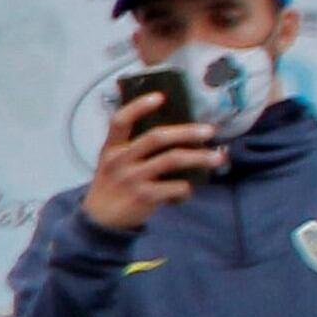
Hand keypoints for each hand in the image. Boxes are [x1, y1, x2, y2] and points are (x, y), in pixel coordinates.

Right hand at [76, 92, 220, 235]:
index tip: (160, 96)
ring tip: (217, 157)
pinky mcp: (143, 197)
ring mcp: (131, 178)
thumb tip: (173, 134)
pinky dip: (187, 188)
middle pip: (157, 137)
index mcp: (111, 148)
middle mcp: (120, 160)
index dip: (139, 106)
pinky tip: (188, 189)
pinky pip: (175, 187)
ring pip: (172, 160)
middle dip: (187, 132)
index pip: (120, 121)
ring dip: (199, 157)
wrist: (99, 220)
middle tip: (208, 131)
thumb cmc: (112, 186)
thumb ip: (132, 147)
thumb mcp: (112, 163)